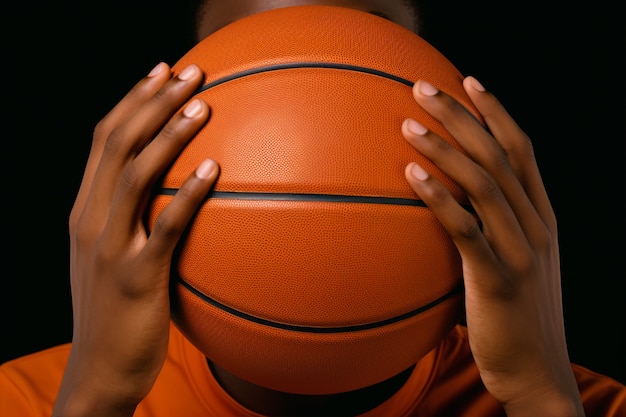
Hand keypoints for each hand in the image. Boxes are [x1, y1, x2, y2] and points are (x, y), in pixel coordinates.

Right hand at [53, 63, 218, 416]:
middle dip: (154, 100)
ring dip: (169, 134)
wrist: (100, 371)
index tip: (163, 71)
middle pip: (118, 143)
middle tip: (192, 71)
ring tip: (203, 104)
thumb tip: (180, 191)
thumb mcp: (117, 257)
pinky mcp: (137, 277)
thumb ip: (138, 222)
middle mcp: (91, 221)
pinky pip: (164, 226)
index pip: (105, 140)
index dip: (133, 101)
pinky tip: (212, 169)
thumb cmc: (117, 312)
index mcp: (86, 211)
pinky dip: (187, 193)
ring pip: (134, 174)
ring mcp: (110, 247)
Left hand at [402, 77, 584, 415]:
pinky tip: (412, 176)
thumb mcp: (514, 264)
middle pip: (499, 155)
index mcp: (541, 217)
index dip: (495, 112)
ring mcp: (520, 251)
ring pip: (484, 183)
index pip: (520, 150)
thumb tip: (448, 202)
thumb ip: (492, 230)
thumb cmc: (515, 317)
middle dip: (461, 115)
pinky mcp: (497, 279)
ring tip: (409, 124)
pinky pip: (466, 229)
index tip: (468, 82)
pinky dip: (439, 198)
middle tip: (422, 88)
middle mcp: (535, 226)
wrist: (536, 372)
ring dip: (444, 149)